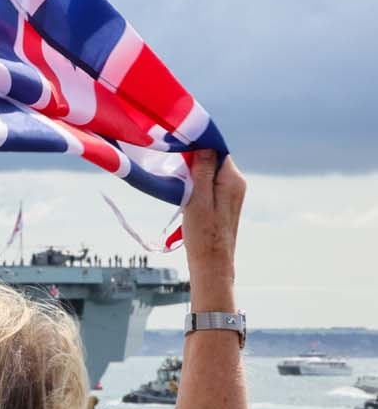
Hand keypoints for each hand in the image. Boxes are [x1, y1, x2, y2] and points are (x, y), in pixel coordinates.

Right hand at [182, 150, 245, 307]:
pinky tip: (183, 191)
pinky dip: (195, 182)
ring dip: (192, 172)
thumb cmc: (203, 234)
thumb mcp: (198, 200)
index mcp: (232, 180)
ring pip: (209, 171)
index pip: (217, 149)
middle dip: (193, 158)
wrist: (211, 263)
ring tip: (176, 179)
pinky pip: (208, 182)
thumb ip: (203, 172)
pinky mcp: (223, 201)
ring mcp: (231, 193)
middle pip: (213, 158)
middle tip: (172, 164)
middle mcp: (236, 184)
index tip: (178, 145)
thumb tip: (205, 145)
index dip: (197, 145)